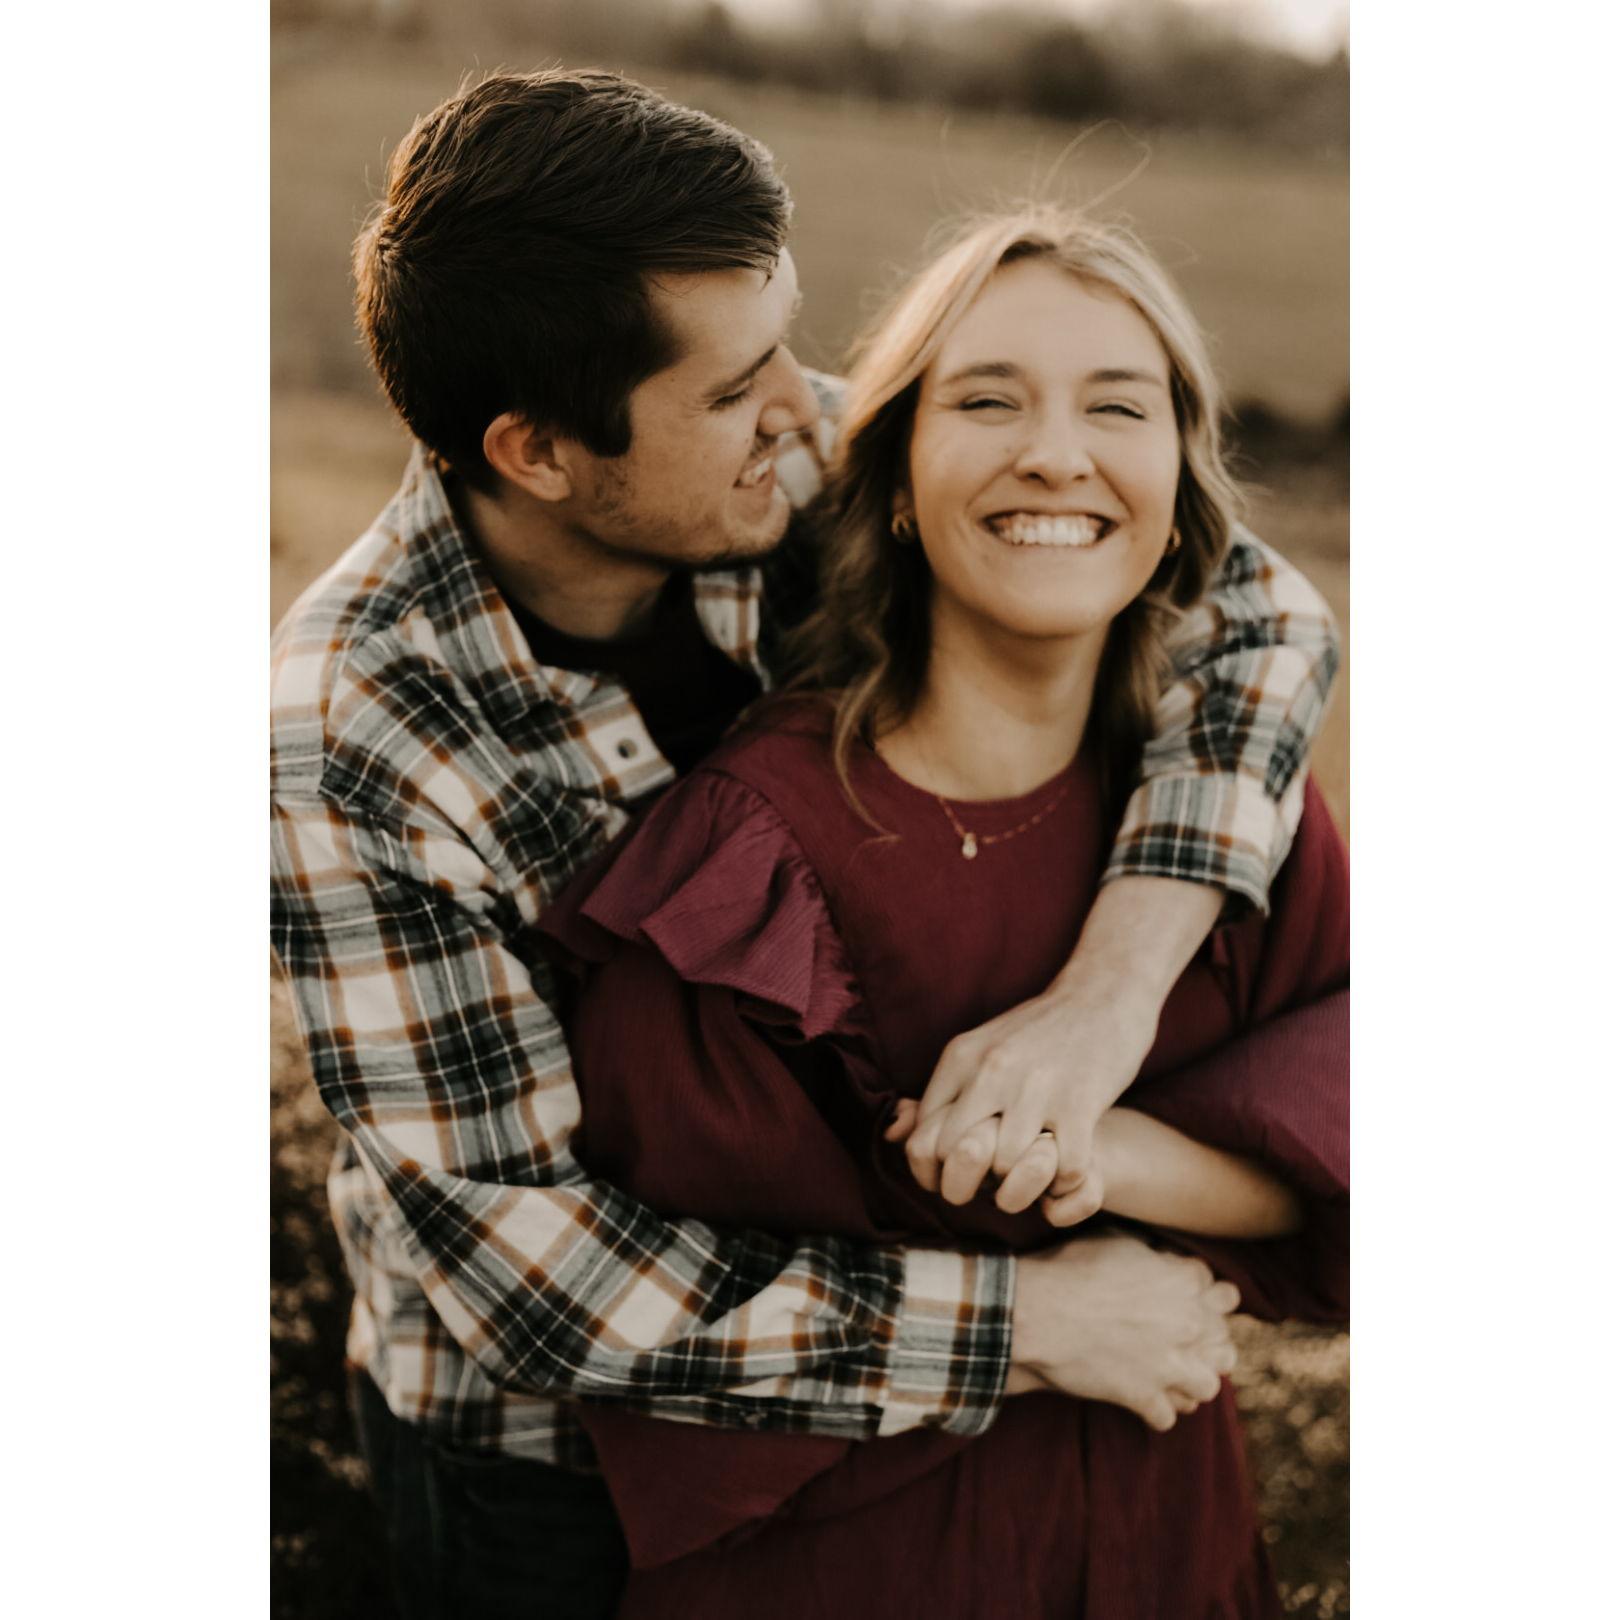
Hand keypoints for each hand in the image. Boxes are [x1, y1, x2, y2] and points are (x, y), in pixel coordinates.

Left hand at [892, 979, 1161, 1223]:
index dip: (934, 1171)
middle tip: (993, 1185)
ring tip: (1032, 1176)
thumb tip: (894, 1133)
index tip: (955, 1178)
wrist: (1102, 994)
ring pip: (1008, 1167)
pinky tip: (1068, 1166)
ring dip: (1022, 1183)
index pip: (923, 1137)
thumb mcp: (979, 1047)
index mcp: (961, 1058)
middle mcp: (991, 1070)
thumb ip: (942, 1090)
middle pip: (957, 1157)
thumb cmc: (1038, 1030)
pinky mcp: (1081, 1101)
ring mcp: (1036, 1086)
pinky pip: (1064, 1169)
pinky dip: (1065, 1180)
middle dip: (973, 1183)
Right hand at [1006, 1232, 1240, 1432]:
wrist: (1040, 1311)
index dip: (1205, 1295)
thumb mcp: (1115, 1240)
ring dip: (1192, 1382)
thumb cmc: (1071, 1268)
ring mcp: (1169, 1365)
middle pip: (1223, 1342)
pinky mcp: (1145, 1397)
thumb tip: (1160, 1253)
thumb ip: (1150, 1250)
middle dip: (1208, 1342)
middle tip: (1184, 1341)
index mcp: (1183, 1281)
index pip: (1220, 1292)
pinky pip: (1166, 1417)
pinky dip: (1155, 1411)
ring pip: (1207, 1386)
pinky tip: (1143, 1400)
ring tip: (1174, 1377)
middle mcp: (1187, 1324)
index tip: (1189, 1299)